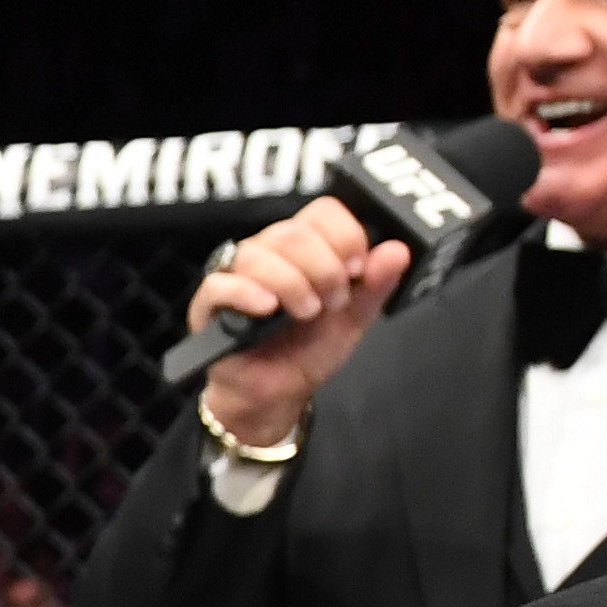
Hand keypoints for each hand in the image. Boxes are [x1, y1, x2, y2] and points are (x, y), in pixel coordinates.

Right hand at [189, 198, 409, 449]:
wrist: (276, 395)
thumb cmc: (306, 351)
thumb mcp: (352, 319)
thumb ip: (374, 285)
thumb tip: (397, 251)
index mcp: (304, 248)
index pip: (322, 212)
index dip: (345, 235)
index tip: (356, 269)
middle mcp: (268, 252)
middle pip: (293, 232)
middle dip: (323, 268)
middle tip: (332, 302)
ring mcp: (236, 275)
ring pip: (258, 255)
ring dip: (292, 284)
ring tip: (305, 314)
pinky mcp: (209, 304)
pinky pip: (219, 284)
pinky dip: (246, 293)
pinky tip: (267, 309)